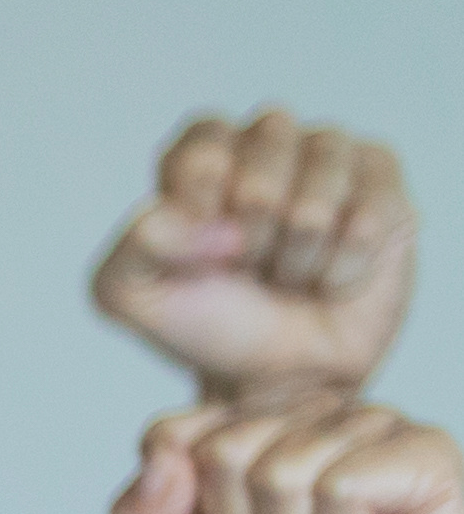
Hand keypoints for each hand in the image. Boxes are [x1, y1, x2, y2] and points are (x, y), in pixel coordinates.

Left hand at [95, 110, 413, 407]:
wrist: (277, 373)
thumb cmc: (208, 322)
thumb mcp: (133, 295)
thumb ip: (136, 244)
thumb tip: (199, 218)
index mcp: (199, 154)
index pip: (204, 146)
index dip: (203, 206)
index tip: (202, 252)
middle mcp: (265, 140)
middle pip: (267, 150)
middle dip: (254, 229)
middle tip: (250, 266)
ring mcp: (329, 153)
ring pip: (320, 185)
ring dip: (299, 251)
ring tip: (289, 274)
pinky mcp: (381, 179)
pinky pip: (369, 214)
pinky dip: (344, 264)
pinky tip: (332, 278)